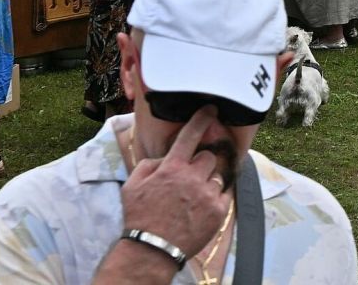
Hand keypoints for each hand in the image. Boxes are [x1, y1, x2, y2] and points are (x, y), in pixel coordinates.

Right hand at [120, 107, 233, 258]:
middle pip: (208, 156)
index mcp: (172, 167)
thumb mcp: (133, 183)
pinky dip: (215, 197)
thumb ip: (151, 163)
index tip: (211, 109)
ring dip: (207, 181)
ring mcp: (207, 194)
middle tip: (190, 177)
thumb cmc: (139, 216)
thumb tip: (166, 156)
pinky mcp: (218, 211)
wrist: (151, 249)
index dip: (202, 119)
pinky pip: (224, 194)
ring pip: (217, 175)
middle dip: (200, 163)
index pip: (191, 135)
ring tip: (194, 196)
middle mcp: (193, 177)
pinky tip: (202, 206)